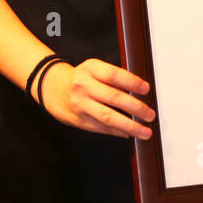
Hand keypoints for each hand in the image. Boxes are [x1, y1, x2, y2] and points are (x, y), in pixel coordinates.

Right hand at [39, 58, 155, 137]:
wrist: (52, 88)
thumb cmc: (81, 78)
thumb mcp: (94, 69)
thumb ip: (114, 77)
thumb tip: (140, 91)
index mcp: (91, 69)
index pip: (113, 75)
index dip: (131, 82)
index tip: (146, 89)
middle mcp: (84, 86)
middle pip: (113, 98)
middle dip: (136, 108)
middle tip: (150, 114)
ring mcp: (81, 105)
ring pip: (108, 117)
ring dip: (129, 126)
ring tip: (145, 131)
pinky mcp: (79, 120)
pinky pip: (102, 128)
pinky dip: (118, 132)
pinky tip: (129, 133)